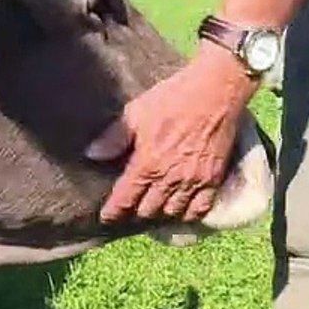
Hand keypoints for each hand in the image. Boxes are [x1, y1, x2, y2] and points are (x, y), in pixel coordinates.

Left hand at [86, 41, 259, 222]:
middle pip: (148, 210)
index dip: (114, 211)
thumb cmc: (173, 98)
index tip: (107, 218)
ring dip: (160, 212)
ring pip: (173, 212)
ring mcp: (194, 180)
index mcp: (148, 163)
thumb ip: (114, 137)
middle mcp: (170, 178)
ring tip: (153, 208)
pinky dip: (188, 213)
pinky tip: (180, 209)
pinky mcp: (214, 178)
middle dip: (135, 211)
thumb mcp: (136, 112)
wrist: (216, 90)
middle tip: (130, 207)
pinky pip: (200, 209)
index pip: (126, 199)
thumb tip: (91, 155)